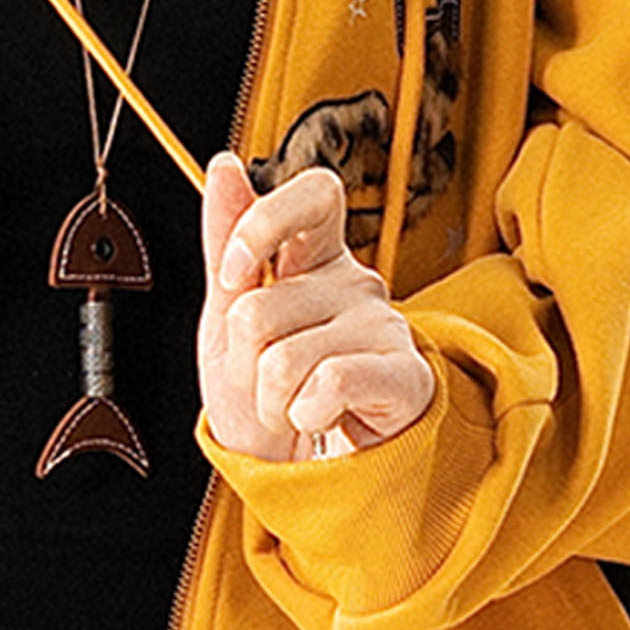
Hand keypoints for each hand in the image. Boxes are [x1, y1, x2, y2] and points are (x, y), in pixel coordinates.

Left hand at [196, 152, 438, 461]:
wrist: (302, 465)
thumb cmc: (270, 386)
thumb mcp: (229, 316)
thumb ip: (225, 240)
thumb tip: (224, 164)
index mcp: (317, 256)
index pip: (314, 192)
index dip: (262, 224)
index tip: (232, 276)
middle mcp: (356, 282)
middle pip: (259, 307)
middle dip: (241, 362)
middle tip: (263, 381)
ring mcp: (385, 327)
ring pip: (283, 359)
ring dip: (269, 401)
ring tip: (293, 405)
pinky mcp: (405, 375)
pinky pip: (329, 383)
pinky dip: (303, 414)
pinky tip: (318, 416)